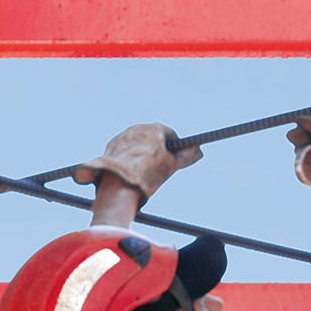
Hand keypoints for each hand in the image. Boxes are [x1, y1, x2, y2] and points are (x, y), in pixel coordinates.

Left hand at [74, 123, 201, 206]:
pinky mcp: (111, 145)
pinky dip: (129, 158)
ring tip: (144, 172)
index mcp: (155, 128)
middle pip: (153, 138)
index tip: (175, 159)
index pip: (170, 135)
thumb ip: (187, 157)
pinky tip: (130, 171)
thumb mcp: (172, 166)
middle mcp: (138, 128)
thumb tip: (198, 151)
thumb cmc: (148, 173)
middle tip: (160, 167)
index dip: (175, 148)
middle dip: (157, 150)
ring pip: (138, 144)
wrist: (118, 183)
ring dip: (142, 154)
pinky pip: (125, 150)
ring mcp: (123, 136)